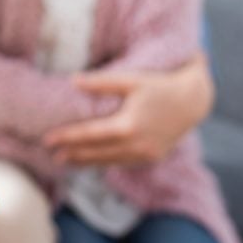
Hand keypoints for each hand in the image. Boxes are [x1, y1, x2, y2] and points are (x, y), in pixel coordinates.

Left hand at [44, 54, 212, 165]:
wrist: (194, 100)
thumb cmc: (160, 85)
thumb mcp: (132, 79)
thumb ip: (102, 83)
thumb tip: (73, 81)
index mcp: (129, 126)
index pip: (90, 134)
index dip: (68, 137)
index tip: (48, 139)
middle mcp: (137, 144)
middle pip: (98, 152)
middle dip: (74, 154)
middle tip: (52, 156)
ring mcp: (146, 154)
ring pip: (110, 161)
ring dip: (88, 162)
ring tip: (67, 161)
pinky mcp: (153, 157)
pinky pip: (124, 162)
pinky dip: (106, 162)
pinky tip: (93, 160)